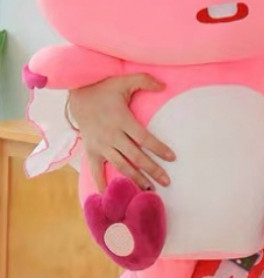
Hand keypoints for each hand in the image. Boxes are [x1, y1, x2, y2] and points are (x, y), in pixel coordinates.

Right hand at [68, 74, 174, 190]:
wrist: (77, 96)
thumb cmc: (105, 89)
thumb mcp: (124, 81)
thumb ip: (145, 81)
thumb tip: (164, 85)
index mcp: (122, 120)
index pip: (144, 138)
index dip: (158, 148)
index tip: (172, 158)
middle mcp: (111, 135)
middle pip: (135, 156)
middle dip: (152, 170)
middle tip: (167, 182)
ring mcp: (100, 145)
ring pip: (120, 165)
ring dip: (135, 179)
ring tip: (149, 190)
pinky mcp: (91, 151)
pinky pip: (96, 171)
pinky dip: (102, 184)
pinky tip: (111, 196)